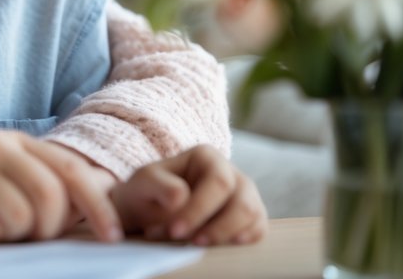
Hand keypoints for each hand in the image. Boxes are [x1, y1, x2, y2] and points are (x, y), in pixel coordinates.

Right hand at [0, 132, 121, 243]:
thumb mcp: (6, 176)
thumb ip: (48, 183)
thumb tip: (103, 194)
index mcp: (14, 142)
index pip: (70, 169)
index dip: (97, 204)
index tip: (113, 236)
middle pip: (49, 198)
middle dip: (46, 229)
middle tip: (23, 236)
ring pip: (19, 219)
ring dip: (9, 237)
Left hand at [110, 145, 267, 245]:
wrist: (150, 211)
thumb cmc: (148, 194)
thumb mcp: (143, 184)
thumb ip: (159, 185)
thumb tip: (182, 195)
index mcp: (206, 156)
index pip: (217, 183)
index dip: (199, 209)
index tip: (174, 230)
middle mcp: (230, 172)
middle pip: (242, 203)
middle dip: (216, 229)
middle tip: (190, 244)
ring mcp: (244, 194)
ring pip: (253, 217)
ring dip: (226, 236)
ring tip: (197, 245)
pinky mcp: (250, 216)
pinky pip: (259, 230)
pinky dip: (241, 241)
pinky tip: (218, 247)